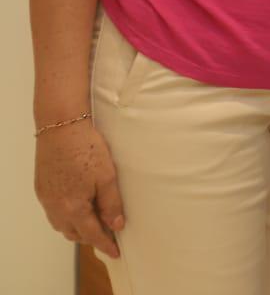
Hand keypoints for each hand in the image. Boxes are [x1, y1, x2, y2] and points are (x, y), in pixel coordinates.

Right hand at [35, 121, 124, 257]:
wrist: (61, 128)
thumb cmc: (86, 149)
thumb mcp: (107, 177)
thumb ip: (111, 203)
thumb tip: (116, 225)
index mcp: (73, 207)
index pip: (91, 234)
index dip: (105, 244)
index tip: (116, 252)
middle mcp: (56, 207)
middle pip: (74, 233)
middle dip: (91, 237)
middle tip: (108, 234)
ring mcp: (46, 199)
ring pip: (61, 224)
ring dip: (77, 227)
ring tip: (94, 221)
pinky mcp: (42, 188)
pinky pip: (54, 211)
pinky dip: (66, 215)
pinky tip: (77, 206)